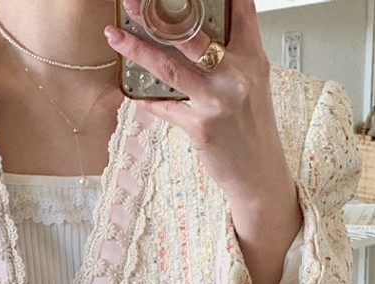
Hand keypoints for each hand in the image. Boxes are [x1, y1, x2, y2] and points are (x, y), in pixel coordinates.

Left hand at [105, 0, 292, 210]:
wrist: (259, 175)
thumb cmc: (252, 129)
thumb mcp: (252, 83)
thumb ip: (233, 56)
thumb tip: (200, 37)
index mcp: (251, 57)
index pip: (239, 9)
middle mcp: (236, 74)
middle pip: (192, 33)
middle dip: (158, 14)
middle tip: (134, 1)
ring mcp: (217, 100)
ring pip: (169, 67)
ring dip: (137, 50)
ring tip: (116, 36)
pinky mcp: (201, 127)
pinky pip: (165, 107)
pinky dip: (147, 99)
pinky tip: (132, 91)